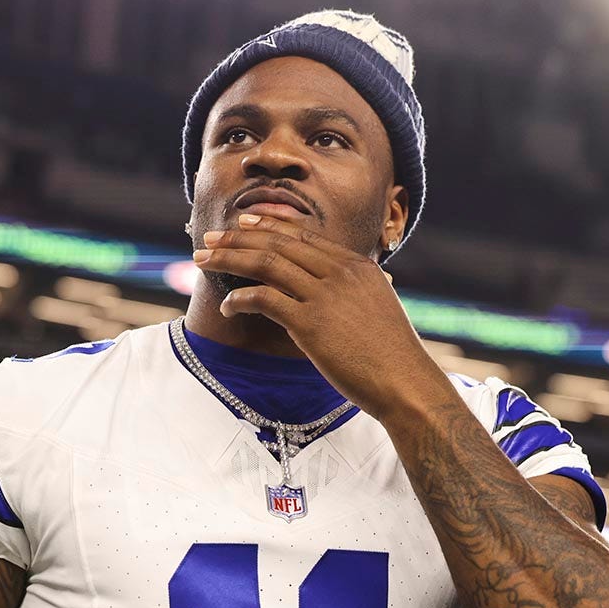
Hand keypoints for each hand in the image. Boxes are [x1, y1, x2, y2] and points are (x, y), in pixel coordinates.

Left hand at [193, 214, 452, 421]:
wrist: (405, 383)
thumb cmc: (392, 354)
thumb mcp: (377, 307)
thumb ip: (354, 290)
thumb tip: (336, 288)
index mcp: (356, 265)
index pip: (303, 235)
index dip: (268, 227)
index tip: (243, 224)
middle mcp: (340, 272)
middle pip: (278, 243)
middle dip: (238, 238)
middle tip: (210, 240)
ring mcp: (325, 296)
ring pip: (265, 264)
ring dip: (229, 259)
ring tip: (203, 262)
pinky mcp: (310, 324)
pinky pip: (263, 299)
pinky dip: (239, 299)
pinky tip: (227, 307)